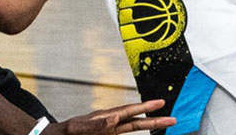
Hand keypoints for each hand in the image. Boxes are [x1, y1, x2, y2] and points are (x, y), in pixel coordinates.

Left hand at [44, 99, 176, 133]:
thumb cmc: (62, 133)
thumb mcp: (76, 129)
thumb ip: (95, 125)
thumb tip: (115, 118)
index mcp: (103, 118)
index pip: (128, 112)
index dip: (144, 108)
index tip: (160, 104)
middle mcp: (108, 123)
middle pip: (135, 120)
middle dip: (154, 119)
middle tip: (173, 118)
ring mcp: (107, 131)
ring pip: (132, 127)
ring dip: (147, 125)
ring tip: (163, 123)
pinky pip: (123, 134)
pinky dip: (134, 130)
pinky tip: (142, 129)